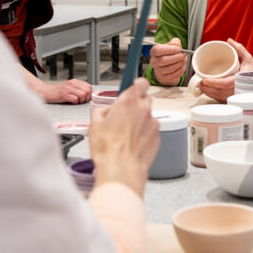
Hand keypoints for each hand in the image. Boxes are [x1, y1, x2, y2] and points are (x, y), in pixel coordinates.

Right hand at [41, 78, 91, 103]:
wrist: (46, 92)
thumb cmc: (57, 91)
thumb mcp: (69, 87)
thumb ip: (78, 89)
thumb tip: (88, 94)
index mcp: (74, 81)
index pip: (89, 86)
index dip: (89, 94)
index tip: (85, 98)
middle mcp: (72, 84)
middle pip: (87, 91)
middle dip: (86, 98)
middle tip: (81, 101)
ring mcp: (67, 89)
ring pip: (82, 94)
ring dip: (81, 100)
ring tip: (76, 101)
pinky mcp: (63, 94)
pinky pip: (75, 99)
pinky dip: (75, 102)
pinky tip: (71, 102)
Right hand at [89, 78, 158, 196]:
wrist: (121, 169)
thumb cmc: (107, 148)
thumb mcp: (94, 124)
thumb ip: (102, 111)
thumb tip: (106, 111)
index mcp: (128, 102)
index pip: (140, 83)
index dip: (137, 84)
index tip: (133, 87)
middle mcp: (144, 109)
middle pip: (145, 98)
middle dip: (137, 103)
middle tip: (125, 114)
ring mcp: (153, 123)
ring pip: (148, 116)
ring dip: (140, 120)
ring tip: (126, 134)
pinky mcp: (158, 137)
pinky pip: (151, 130)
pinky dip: (144, 134)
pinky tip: (132, 143)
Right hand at [150, 37, 187, 85]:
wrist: (166, 66)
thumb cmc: (168, 54)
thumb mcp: (171, 46)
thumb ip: (175, 43)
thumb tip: (178, 45)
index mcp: (154, 51)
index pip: (159, 50)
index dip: (170, 49)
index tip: (179, 49)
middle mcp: (154, 61)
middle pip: (164, 60)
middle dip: (176, 58)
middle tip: (183, 55)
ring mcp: (158, 70)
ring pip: (169, 68)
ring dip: (179, 64)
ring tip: (184, 60)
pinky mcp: (163, 77)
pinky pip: (173, 75)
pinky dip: (180, 70)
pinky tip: (183, 66)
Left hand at [198, 38, 252, 101]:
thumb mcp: (248, 58)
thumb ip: (239, 49)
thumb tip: (229, 41)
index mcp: (240, 80)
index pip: (224, 83)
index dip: (213, 83)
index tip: (204, 80)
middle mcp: (238, 90)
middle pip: (219, 92)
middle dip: (207, 88)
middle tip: (199, 82)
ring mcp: (236, 96)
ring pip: (219, 97)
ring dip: (209, 93)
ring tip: (202, 87)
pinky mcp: (234, 99)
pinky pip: (222, 100)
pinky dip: (214, 97)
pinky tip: (209, 93)